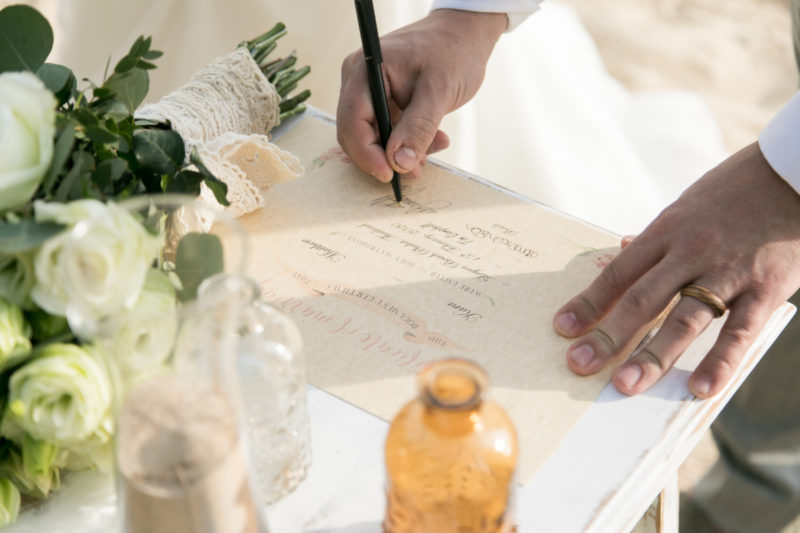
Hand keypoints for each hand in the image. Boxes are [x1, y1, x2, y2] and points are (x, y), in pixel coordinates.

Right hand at [336, 9, 506, 180]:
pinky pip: (386, 131)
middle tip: (415, 170)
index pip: (352, 122)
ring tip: (434, 148)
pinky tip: (433, 140)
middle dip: (384, 156)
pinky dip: (407, 142)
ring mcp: (367, 91)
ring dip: (400, 151)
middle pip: (355, 134)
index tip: (390, 175)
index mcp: (365, 71)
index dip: (367, 154)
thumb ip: (418, 128)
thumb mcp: (439, 92)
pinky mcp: (381, 100)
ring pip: (372, 137)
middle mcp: (358, 81)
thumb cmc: (453, 52)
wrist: (464, 33)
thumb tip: (399, 163)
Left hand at [553, 142, 799, 397]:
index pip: (619, 274)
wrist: (795, 173)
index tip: (563, 327)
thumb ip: (654, 238)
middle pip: (642, 300)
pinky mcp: (766, 288)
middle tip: (578, 364)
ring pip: (684, 319)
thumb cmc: (735, 191)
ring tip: (626, 384)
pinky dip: (721, 360)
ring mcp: (727, 272)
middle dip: (608, 335)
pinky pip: (740, 330)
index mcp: (667, 231)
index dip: (589, 301)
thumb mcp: (687, 206)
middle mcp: (690, 252)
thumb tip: (618, 253)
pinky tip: (701, 387)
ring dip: (653, 354)